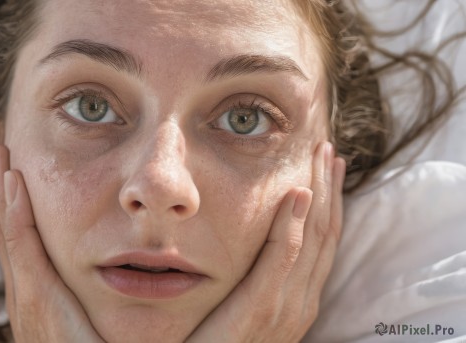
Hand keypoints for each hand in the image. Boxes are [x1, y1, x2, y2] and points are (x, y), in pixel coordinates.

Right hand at [0, 118, 104, 342]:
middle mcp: (28, 287)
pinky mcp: (38, 300)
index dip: (15, 192)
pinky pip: (21, 247)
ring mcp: (28, 294)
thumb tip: (158, 251)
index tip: (17, 155)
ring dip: (2, 183)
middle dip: (1, 176)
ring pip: (8, 225)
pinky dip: (15, 213)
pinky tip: (16, 180)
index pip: (22, 229)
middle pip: (7, 219)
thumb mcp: (110, 312)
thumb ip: (126, 281)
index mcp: (43, 288)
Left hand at [186, 141, 345, 342]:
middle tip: (329, 150)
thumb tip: (250, 246)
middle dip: (330, 190)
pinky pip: (283, 258)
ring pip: (312, 238)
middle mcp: (299, 303)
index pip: (320, 244)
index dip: (327, 204)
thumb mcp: (240, 309)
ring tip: (321, 157)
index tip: (327, 169)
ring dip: (319, 194)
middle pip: (324, 235)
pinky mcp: (260, 309)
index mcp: (296, 301)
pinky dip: (294, 224)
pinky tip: (298, 194)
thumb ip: (253, 280)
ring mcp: (285, 308)